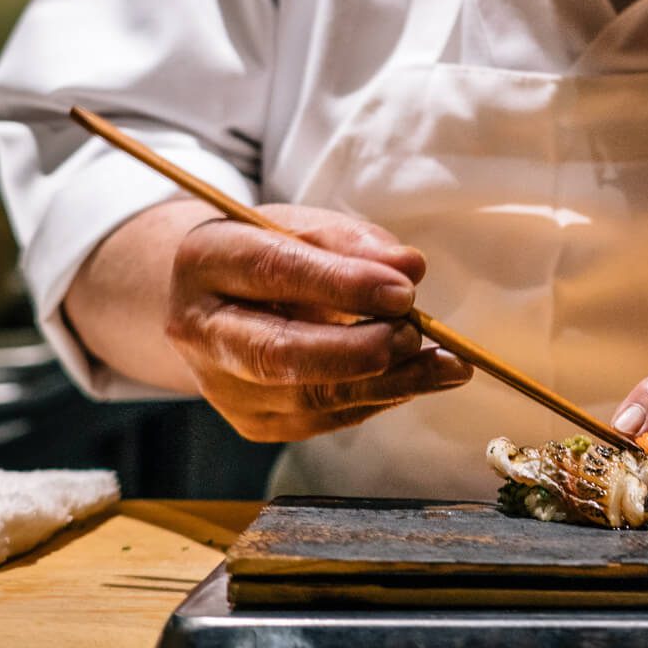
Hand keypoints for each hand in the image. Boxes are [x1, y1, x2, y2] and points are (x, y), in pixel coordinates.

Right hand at [162, 204, 470, 440]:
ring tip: (445, 364)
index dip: (342, 284)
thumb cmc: (266, 252)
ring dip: (386, 383)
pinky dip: (378, 399)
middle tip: (415, 333)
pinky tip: (418, 378)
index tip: (403, 290)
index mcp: (207, 261)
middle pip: (278, 354)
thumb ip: (353, 242)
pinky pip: (323, 419)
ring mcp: (222, 386)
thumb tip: (409, 268)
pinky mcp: (252, 422)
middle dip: (358, 350)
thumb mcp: (302, 225)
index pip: (274, 272)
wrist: (212, 300)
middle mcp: (202, 330)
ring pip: (308, 398)